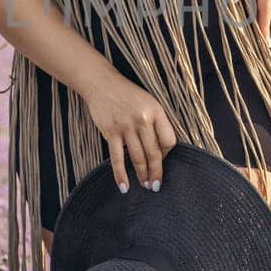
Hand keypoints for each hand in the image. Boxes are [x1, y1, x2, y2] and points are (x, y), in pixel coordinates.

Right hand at [84, 71, 178, 195]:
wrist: (102, 83)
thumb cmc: (128, 95)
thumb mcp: (149, 102)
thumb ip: (157, 123)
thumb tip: (163, 151)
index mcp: (156, 111)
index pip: (169, 140)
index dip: (168, 154)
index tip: (164, 160)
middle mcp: (142, 119)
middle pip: (154, 153)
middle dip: (156, 172)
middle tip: (157, 186)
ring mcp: (126, 126)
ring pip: (137, 157)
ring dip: (142, 175)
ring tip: (146, 186)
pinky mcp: (110, 132)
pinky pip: (117, 158)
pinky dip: (120, 175)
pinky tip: (124, 186)